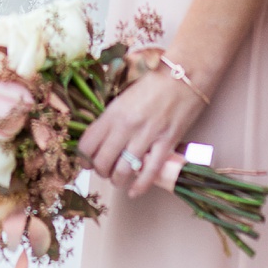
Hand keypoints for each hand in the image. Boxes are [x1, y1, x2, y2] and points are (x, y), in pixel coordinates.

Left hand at [77, 63, 207, 197]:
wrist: (183, 75)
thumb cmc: (152, 83)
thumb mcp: (124, 96)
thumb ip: (112, 117)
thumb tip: (101, 136)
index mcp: (112, 112)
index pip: (87, 144)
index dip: (84, 158)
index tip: (86, 162)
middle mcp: (126, 126)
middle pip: (102, 161)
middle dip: (100, 171)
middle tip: (104, 171)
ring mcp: (147, 136)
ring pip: (124, 170)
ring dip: (118, 180)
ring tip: (118, 180)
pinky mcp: (167, 144)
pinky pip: (150, 172)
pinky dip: (140, 186)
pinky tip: (134, 192)